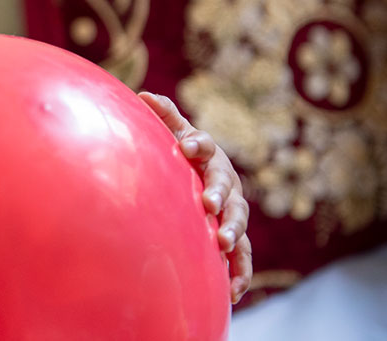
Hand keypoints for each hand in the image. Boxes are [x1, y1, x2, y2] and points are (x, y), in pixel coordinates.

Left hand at [139, 93, 252, 304]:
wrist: (204, 181)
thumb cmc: (182, 155)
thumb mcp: (174, 133)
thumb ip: (163, 116)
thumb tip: (143, 94)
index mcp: (207, 155)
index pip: (203, 144)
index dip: (196, 143)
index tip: (185, 145)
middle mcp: (226, 181)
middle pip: (226, 186)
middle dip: (219, 194)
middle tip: (210, 204)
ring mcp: (233, 210)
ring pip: (238, 221)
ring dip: (232, 231)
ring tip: (222, 243)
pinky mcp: (234, 238)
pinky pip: (242, 257)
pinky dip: (240, 272)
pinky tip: (232, 292)